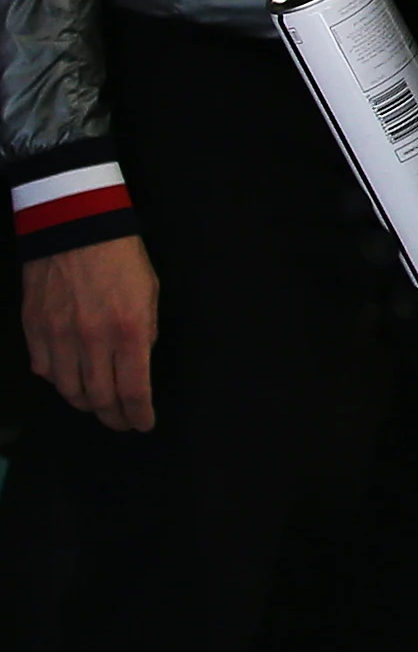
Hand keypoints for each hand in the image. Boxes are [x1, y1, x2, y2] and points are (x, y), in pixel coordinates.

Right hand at [22, 233, 156, 431]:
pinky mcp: (34, 329)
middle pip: (99, 398)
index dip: (138, 414)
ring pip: (68, 390)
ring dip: (85, 404)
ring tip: (98, 406)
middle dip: (113, 417)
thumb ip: (145, 333)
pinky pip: (44, 369)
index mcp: (129, 331)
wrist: (75, 227)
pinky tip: (70, 380)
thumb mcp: (149, 295)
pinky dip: (58, 381)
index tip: (143, 424)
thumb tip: (137, 366)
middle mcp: (92, 339)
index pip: (133, 390)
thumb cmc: (122, 258)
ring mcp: (58, 336)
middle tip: (122, 422)